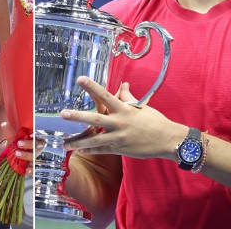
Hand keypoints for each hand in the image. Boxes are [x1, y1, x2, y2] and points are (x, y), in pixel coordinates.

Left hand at [0, 121, 43, 173]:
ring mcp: (34, 158)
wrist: (10, 156)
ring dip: (27, 155)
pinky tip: (27, 170)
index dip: (37, 135)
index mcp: (34, 138)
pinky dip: (31, 169)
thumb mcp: (11, 138)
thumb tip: (4, 124)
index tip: (30, 135)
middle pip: (38, 146)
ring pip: (35, 156)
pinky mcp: (31, 167)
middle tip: (18, 144)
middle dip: (29, 144)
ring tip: (16, 154)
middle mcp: (36, 148)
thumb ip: (9, 132)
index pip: (39, 136)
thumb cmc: (14, 144)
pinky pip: (33, 168)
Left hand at [60, 76, 185, 159]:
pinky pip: (102, 150)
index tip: (80, 79)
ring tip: (64, 143)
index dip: (92, 87)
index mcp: (124, 109)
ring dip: (78, 141)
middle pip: (95, 119)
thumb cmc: (155, 121)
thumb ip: (128, 97)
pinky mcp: (120, 149)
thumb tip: (122, 85)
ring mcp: (119, 137)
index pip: (105, 95)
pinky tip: (80, 150)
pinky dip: (91, 150)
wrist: (167, 140)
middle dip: (78, 116)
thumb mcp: (141, 107)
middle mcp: (119, 122)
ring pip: (95, 139)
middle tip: (63, 114)